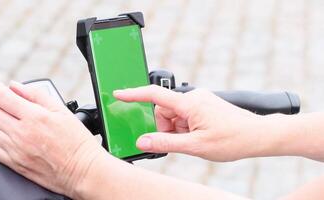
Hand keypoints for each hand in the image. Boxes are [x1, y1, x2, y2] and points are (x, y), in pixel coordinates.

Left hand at [0, 81, 106, 198]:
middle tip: (5, 102)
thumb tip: (16, 86)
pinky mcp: (14, 164)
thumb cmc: (77, 141)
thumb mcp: (62, 111)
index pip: (1, 97)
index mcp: (35, 117)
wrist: (82, 170)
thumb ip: (37, 95)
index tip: (0, 88)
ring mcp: (16, 150)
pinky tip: (3, 134)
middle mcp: (21, 133)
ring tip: (5, 118)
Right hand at [114, 85, 264, 161]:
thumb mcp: (196, 145)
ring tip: (194, 140)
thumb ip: (166, 143)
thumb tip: (144, 141)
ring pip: (175, 115)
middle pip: (164, 111)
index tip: (119, 94)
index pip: (155, 95)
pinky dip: (185, 126)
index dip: (134, 94)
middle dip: (166, 127)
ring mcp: (200, 101)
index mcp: (189, 103)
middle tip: (182, 141)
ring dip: (177, 129)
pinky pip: (185, 114)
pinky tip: (198, 135)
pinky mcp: (204, 105)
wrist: (257, 135)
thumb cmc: (233, 139)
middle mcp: (193, 97)